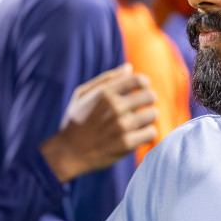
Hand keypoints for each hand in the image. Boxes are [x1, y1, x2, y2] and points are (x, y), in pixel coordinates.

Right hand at [40, 64, 158, 181]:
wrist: (68, 153)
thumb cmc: (75, 121)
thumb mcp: (82, 95)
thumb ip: (106, 79)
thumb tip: (129, 68)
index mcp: (104, 93)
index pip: (138, 80)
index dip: (143, 84)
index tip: (140, 90)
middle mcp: (114, 107)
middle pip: (150, 96)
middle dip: (148, 100)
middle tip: (141, 107)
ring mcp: (121, 126)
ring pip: (152, 114)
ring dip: (147, 118)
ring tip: (138, 122)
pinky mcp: (127, 143)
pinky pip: (151, 132)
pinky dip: (146, 133)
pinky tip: (137, 134)